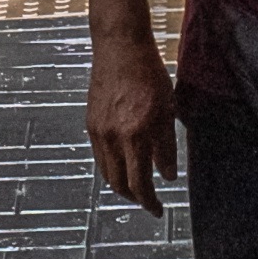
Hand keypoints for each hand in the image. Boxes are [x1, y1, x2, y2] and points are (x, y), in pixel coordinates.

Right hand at [89, 17, 177, 211]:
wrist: (120, 48)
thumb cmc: (149, 74)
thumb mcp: (167, 110)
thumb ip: (166, 146)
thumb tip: (167, 175)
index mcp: (134, 135)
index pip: (140, 183)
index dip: (149, 202)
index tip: (158, 210)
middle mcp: (112, 137)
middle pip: (118, 184)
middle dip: (134, 198)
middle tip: (148, 201)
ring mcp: (98, 131)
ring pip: (106, 172)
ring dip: (121, 185)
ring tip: (136, 186)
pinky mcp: (90, 123)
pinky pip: (99, 156)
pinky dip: (111, 167)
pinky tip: (123, 163)